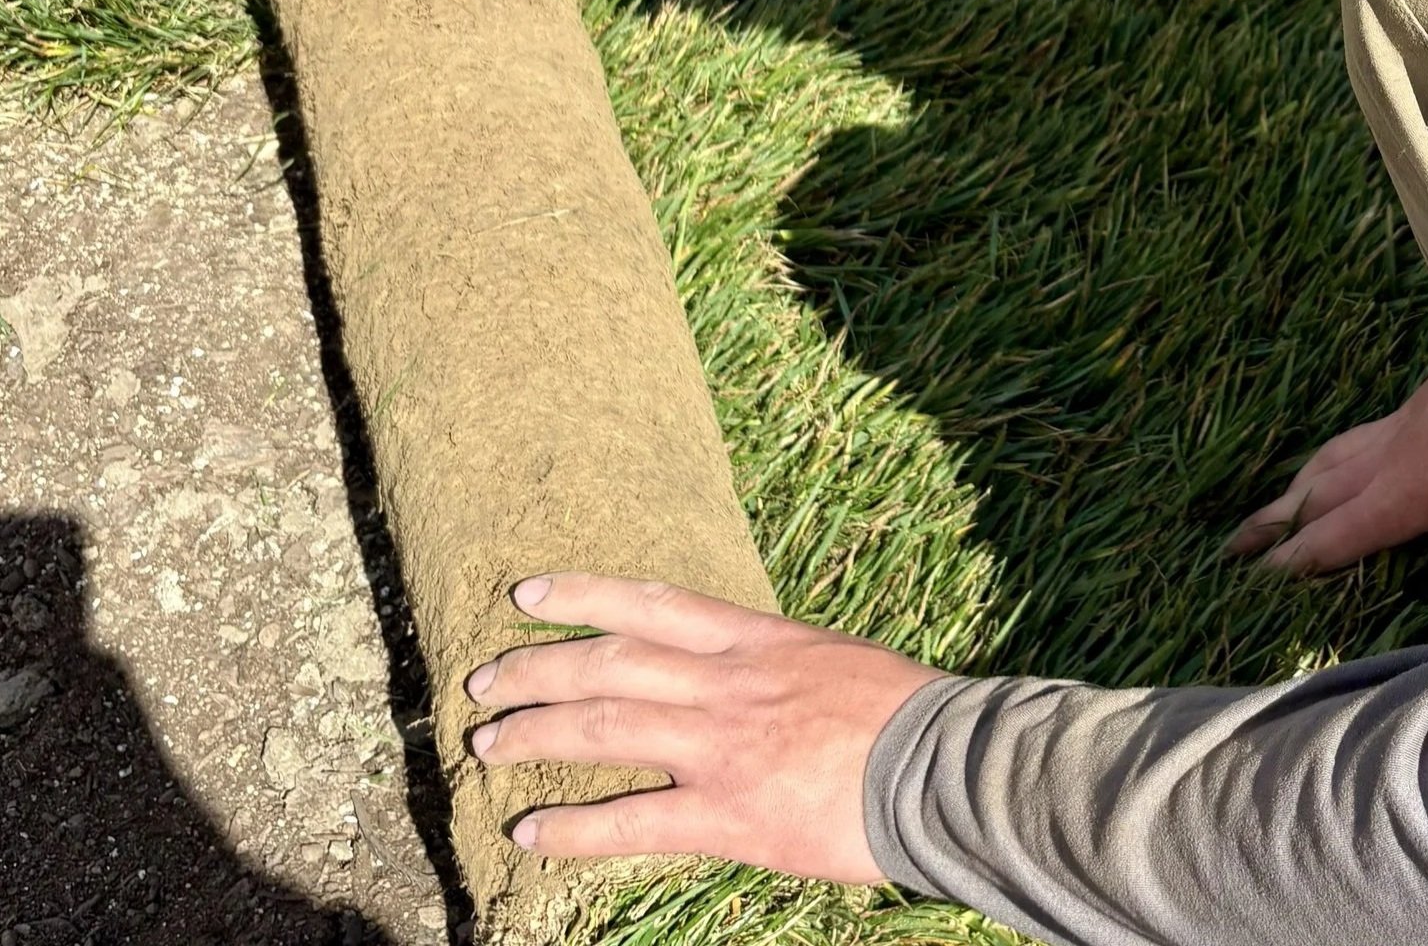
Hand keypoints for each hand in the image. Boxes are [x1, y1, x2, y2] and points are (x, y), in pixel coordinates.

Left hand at [465, 573, 942, 877]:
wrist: (944, 764)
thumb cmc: (907, 716)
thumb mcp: (836, 662)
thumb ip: (780, 668)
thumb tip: (751, 679)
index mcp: (758, 641)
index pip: (654, 605)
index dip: (585, 596)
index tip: (530, 594)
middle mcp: (728, 684)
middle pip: (609, 664)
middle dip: (537, 669)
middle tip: (484, 681)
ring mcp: (723, 747)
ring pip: (605, 731)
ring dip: (536, 736)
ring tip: (486, 746)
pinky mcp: (729, 814)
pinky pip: (633, 820)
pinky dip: (574, 827)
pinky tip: (531, 834)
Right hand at [1228, 351, 1427, 637]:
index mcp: (1395, 497)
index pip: (1331, 537)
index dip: (1292, 560)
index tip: (1250, 577)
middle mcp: (1384, 462)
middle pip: (1315, 495)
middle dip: (1273, 522)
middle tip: (1233, 542)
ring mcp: (1399, 428)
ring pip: (1332, 458)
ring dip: (1299, 483)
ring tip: (1280, 497)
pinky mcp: (1419, 403)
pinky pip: (1358, 435)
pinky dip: (1336, 452)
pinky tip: (1350, 452)